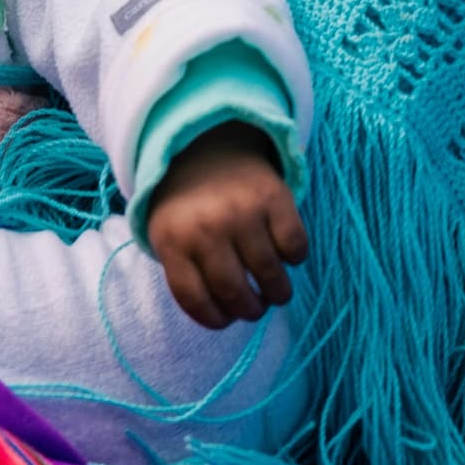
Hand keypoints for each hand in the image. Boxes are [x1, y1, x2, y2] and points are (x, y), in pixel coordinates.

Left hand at [145, 120, 307, 328]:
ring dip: (277, 293)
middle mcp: (206, 227)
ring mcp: (241, 211)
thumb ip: (186, 275)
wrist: (205, 144)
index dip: (215, 319)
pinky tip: (284, 253)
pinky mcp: (274, 197)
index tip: (226, 319)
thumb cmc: (188, 206)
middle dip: (250, 311)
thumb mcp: (169, 236)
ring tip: (274, 291)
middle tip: (255, 308)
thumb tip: (224, 316)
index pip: (195, 300)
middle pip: (235, 294)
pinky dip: (295, 258)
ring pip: (270, 276)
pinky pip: (295, 247)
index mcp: (172, 240)